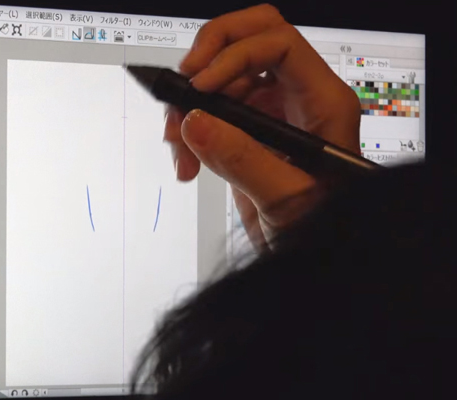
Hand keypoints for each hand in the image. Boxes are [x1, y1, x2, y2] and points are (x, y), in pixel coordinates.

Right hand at [164, 4, 360, 250]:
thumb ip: (242, 160)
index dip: (235, 55)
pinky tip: (185, 159)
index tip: (202, 86)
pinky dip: (189, 128)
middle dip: (210, 54)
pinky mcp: (246, 134)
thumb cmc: (324, 228)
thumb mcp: (287, 199)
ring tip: (178, 142)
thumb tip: (196, 123)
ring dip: (191, 103)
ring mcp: (269, 115)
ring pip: (221, 78)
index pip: (278, 44)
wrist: (312, 257)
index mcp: (321, 103)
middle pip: (251, 39)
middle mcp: (296, 99)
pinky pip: (210, 111)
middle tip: (186, 82)